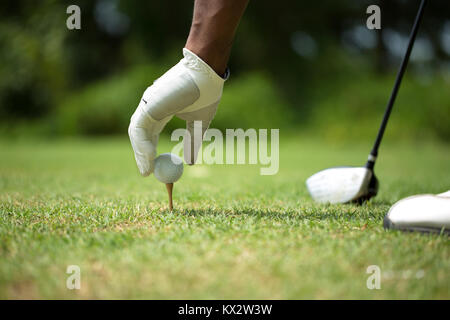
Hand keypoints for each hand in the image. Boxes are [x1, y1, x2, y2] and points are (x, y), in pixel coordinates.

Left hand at [128, 48, 227, 175]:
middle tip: (147, 173)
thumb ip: (193, 140)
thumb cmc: (205, 94)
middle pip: (140, 135)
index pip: (151, 133)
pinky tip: (149, 158)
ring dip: (140, 153)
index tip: (155, 168)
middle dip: (141, 155)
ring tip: (147, 171)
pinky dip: (142, 144)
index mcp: (162, 110)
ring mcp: (148, 104)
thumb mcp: (199, 123)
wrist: (208, 73)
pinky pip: (139, 128)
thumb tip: (190, 162)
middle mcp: (151, 107)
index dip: (151, 151)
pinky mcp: (148, 104)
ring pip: (136, 133)